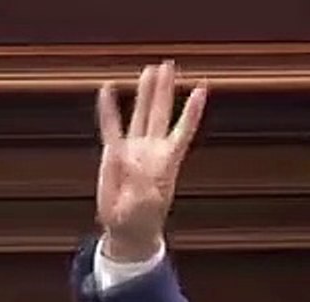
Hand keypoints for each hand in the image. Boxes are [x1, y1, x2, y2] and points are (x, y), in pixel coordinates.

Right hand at [95, 60, 207, 260]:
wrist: (128, 228)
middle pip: (161, 114)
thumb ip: (142, 189)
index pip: (183, 131)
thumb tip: (132, 165)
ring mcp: (134, 150)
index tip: (202, 89)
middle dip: (165, 90)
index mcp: (167, 163)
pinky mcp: (114, 154)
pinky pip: (111, 128)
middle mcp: (152, 151)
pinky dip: (109, 110)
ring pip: (141, 114)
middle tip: (169, 66)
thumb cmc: (141, 220)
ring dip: (145, 93)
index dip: (191, 112)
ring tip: (150, 70)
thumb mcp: (145, 208)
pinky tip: (107, 90)